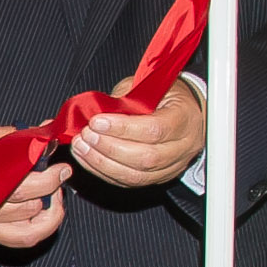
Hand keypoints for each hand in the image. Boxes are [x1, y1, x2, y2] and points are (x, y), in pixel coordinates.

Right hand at [0, 124, 69, 250]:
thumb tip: (48, 140)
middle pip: (30, 207)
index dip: (50, 176)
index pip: (23, 184)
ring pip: (30, 229)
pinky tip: (44, 210)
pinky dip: (38, 227)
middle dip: (52, 189)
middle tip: (57, 174)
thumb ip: (16, 140)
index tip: (61, 166)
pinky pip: (20, 240)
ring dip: (49, 210)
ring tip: (52, 193)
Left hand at [69, 74, 204, 188]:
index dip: (122, 128)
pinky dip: (103, 172)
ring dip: (102, 163)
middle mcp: (183, 147)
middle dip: (109, 148)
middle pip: (145, 158)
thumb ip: (125, 98)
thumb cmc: (166, 95)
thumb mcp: (148, 85)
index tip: (96, 121)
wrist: (186, 112)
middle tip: (86, 135)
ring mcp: (172, 166)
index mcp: (184, 118)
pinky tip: (87, 159)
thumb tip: (97, 112)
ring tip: (81, 147)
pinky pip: (129, 182)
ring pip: (136, 176)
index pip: (155, 129)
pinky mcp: (158, 178)